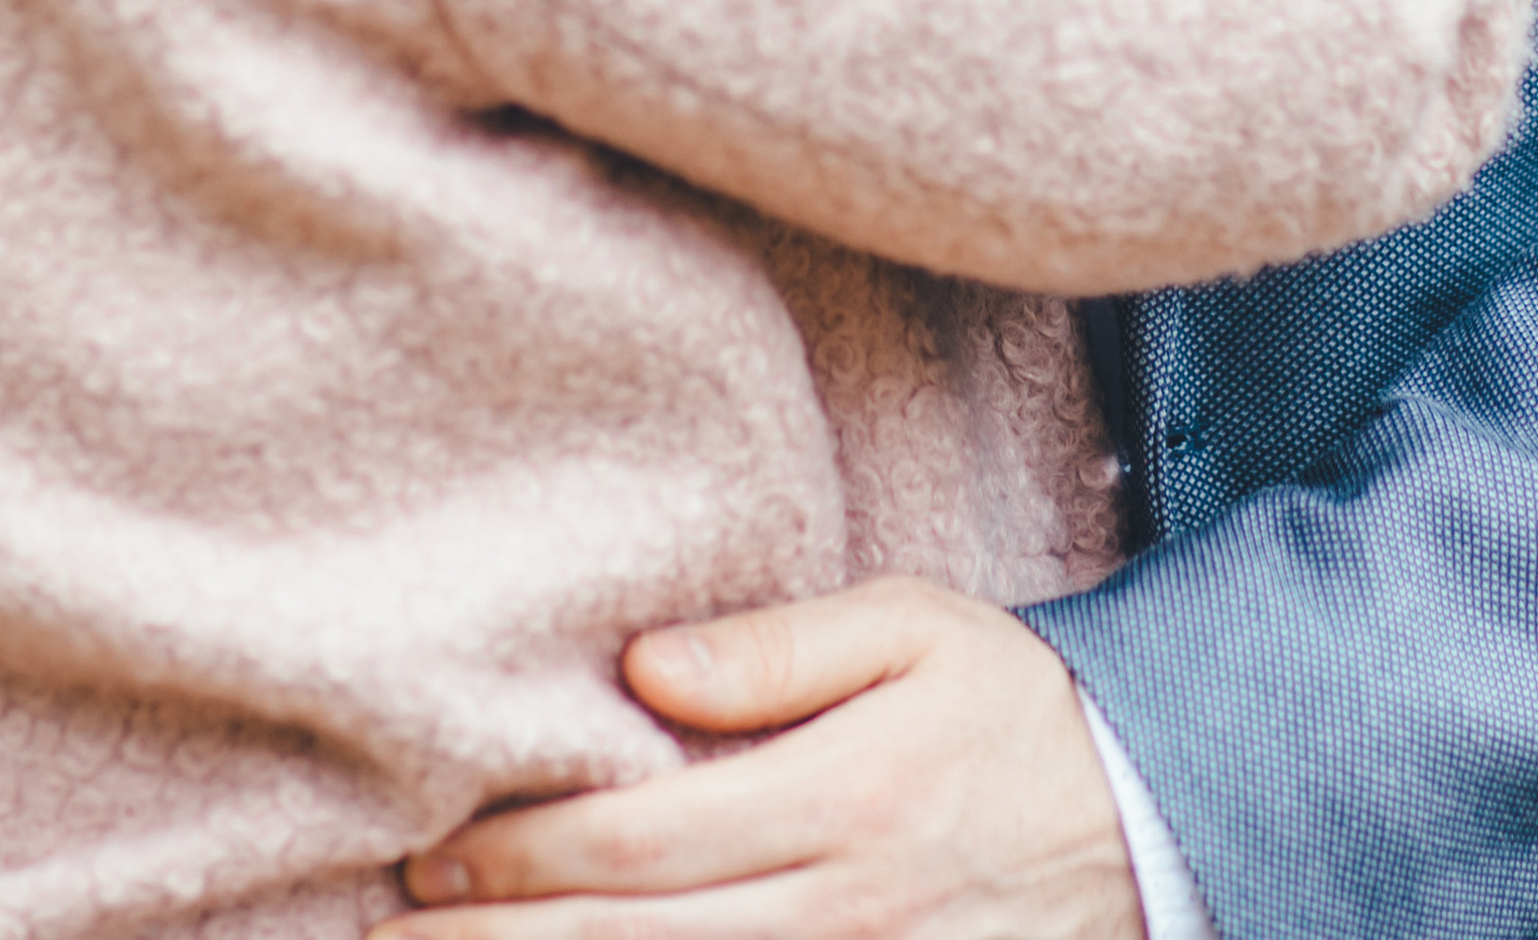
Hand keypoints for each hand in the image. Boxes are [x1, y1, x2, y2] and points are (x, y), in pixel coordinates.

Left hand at [375, 578, 1146, 939]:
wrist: (1149, 820)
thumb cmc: (1008, 707)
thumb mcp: (916, 627)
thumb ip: (782, 648)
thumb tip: (646, 663)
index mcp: (839, 798)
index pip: (638, 844)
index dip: (519, 857)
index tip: (431, 845)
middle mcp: (837, 911)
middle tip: (389, 930)